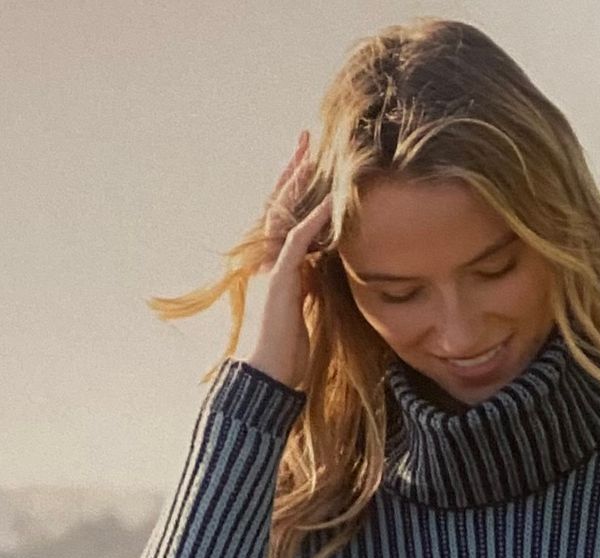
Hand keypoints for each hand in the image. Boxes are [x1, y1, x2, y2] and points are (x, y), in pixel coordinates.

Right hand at [237, 129, 332, 393]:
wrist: (269, 376)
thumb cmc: (286, 354)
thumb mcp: (301, 311)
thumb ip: (306, 287)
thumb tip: (316, 273)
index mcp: (273, 267)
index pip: (283, 219)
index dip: (295, 191)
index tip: (308, 165)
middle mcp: (268, 260)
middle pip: (279, 205)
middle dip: (293, 172)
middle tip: (306, 140)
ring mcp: (271, 267)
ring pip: (284, 213)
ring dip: (300, 182)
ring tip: (313, 152)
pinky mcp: (280, 278)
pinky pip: (298, 239)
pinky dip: (315, 218)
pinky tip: (332, 200)